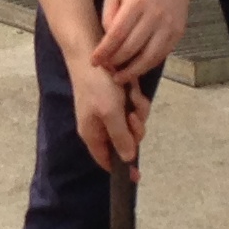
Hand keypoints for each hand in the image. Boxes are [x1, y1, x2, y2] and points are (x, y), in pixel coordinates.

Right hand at [68, 57, 153, 173]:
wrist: (91, 52)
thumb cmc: (96, 84)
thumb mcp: (110, 113)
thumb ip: (120, 137)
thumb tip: (128, 159)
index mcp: (93, 134)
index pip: (107, 160)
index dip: (122, 169)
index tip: (137, 176)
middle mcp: (101, 126)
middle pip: (125, 141)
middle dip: (134, 129)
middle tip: (133, 116)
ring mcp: (110, 112)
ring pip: (133, 123)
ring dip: (137, 111)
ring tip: (131, 96)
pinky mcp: (118, 99)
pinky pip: (134, 107)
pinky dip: (136, 99)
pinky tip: (132, 88)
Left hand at [92, 0, 192, 89]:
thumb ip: (109, 13)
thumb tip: (106, 40)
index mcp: (137, 2)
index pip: (117, 33)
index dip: (104, 51)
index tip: (94, 61)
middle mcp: (155, 15)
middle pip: (132, 48)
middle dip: (116, 62)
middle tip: (105, 69)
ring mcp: (169, 26)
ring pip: (149, 57)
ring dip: (132, 71)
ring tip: (119, 77)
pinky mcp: (178, 33)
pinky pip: (161, 56)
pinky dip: (147, 66)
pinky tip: (136, 68)